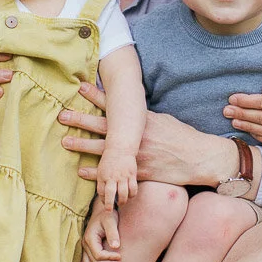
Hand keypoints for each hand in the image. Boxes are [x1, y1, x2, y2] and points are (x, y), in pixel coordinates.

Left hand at [59, 83, 232, 186]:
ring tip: (64, 141)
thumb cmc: (183, 137)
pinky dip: (96, 173)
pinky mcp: (138, 173)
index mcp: (140, 120)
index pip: (115, 105)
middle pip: (102, 126)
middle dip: (80, 119)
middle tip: (61, 115)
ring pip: (102, 149)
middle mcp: (135, 136)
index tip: (80, 87)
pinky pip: (113, 173)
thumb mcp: (163, 120)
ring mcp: (135, 155)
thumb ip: (144, 118)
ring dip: (82, 145)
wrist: (200, 158)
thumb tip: (132, 112)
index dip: (96, 96)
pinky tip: (82, 171)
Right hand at [80, 201, 121, 261]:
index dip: (109, 258)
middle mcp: (85, 244)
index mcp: (90, 238)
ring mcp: (85, 247)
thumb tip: (116, 247)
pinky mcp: (87, 249)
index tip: (121, 257)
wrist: (103, 210)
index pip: (98, 255)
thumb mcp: (111, 221)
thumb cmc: (108, 215)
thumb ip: (113, 233)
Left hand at [96, 152, 137, 210]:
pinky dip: (132, 195)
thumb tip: (101, 194)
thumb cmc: (109, 160)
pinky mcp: (132, 174)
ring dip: (122, 201)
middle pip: (110, 194)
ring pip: (123, 193)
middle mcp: (112, 176)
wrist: (120, 147)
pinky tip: (130, 196)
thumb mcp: (101, 169)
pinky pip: (133, 189)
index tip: (104, 202)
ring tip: (121, 203)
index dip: (102, 199)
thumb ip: (101, 181)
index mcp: (103, 175)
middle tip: (109, 211)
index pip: (101, 191)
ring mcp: (123, 175)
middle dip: (109, 204)